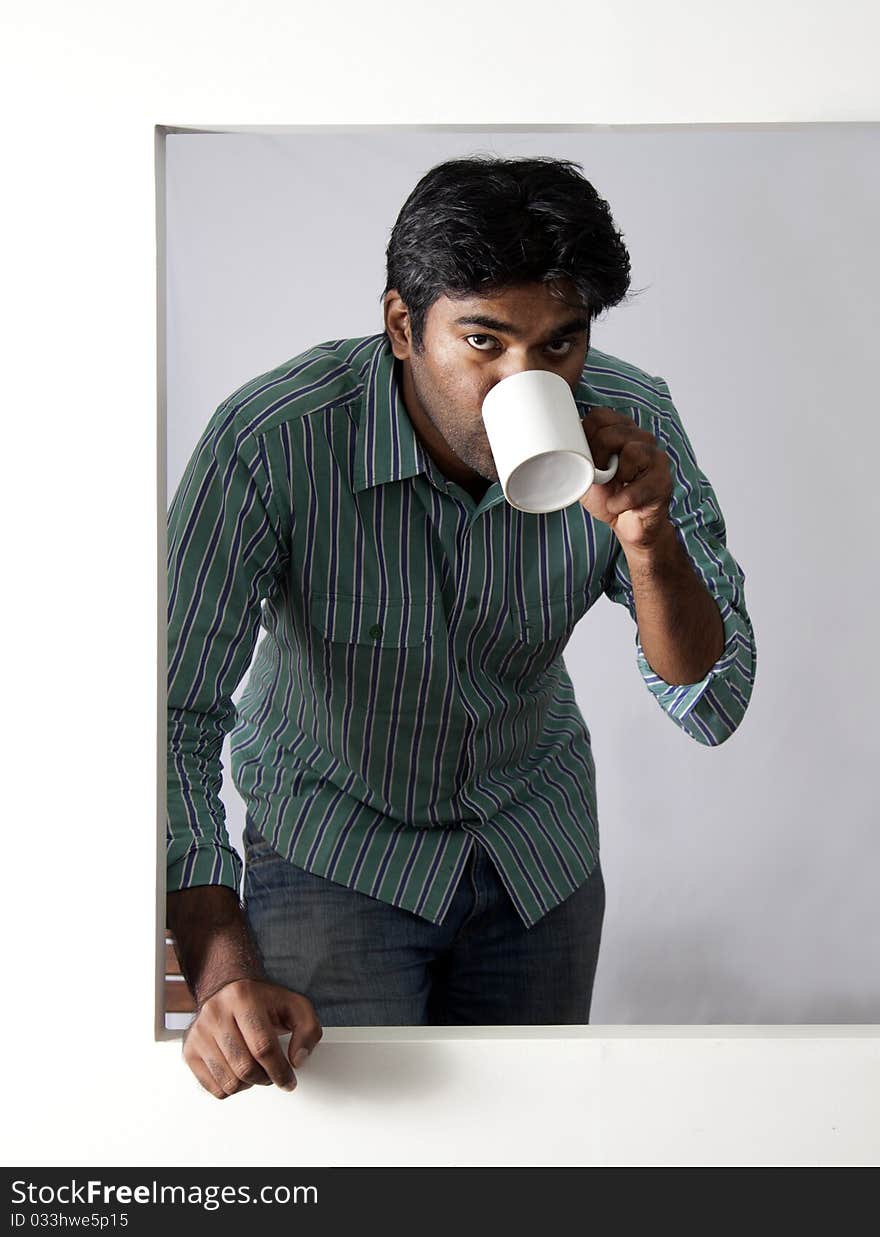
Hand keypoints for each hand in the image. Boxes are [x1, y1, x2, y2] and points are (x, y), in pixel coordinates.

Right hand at [182, 978, 322, 1099]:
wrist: (227, 990)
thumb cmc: (262, 1001)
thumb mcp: (294, 1005)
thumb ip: (308, 1029)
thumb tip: (298, 1059)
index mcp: (243, 997)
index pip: (263, 1047)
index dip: (280, 1071)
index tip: (289, 1081)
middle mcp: (216, 1013)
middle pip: (245, 1068)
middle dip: (266, 1078)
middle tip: (273, 1074)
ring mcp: (199, 1032)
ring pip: (229, 1082)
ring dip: (249, 1084)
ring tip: (256, 1069)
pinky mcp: (189, 1050)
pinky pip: (213, 1088)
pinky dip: (231, 1088)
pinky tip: (238, 1071)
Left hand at [578, 405, 673, 550]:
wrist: (628, 525)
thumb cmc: (609, 495)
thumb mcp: (586, 472)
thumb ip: (579, 454)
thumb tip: (563, 441)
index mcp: (623, 431)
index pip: (599, 416)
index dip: (586, 437)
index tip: (587, 457)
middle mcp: (642, 439)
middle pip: (612, 433)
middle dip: (598, 458)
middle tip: (600, 476)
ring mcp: (656, 458)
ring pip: (632, 451)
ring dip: (615, 476)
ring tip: (615, 487)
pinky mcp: (663, 481)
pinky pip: (636, 488)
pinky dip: (620, 502)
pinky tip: (618, 505)